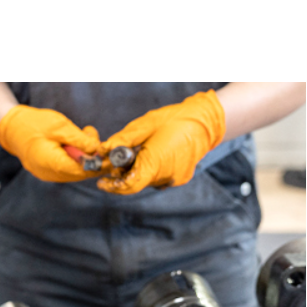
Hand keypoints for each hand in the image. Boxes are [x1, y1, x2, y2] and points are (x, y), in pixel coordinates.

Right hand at [0, 104, 104, 181]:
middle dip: (94, 158)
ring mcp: (49, 175)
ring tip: (85, 134)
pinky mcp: (49, 172)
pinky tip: (76, 142)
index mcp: (52, 164)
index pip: (83, 171)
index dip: (99, 164)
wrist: (13, 129)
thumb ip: (79, 139)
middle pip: (81, 173)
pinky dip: (76, 157)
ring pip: (75, 171)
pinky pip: (68, 168)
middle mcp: (51, 174)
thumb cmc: (34, 124)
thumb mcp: (59, 126)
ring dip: (85, 155)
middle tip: (96, 138)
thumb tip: (97, 149)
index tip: (110, 154)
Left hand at [96, 90, 225, 194]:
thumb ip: (122, 140)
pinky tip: (153, 155)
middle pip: (136, 183)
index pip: (129, 185)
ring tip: (140, 152)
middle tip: (119, 160)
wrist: (205, 120)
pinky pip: (158, 178)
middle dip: (124, 174)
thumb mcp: (144, 125)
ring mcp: (174, 179)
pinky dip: (150, 170)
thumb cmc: (173, 119)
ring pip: (147, 181)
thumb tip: (103, 150)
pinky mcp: (179, 178)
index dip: (112, 186)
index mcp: (155, 163)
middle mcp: (166, 176)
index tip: (101, 182)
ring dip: (138, 171)